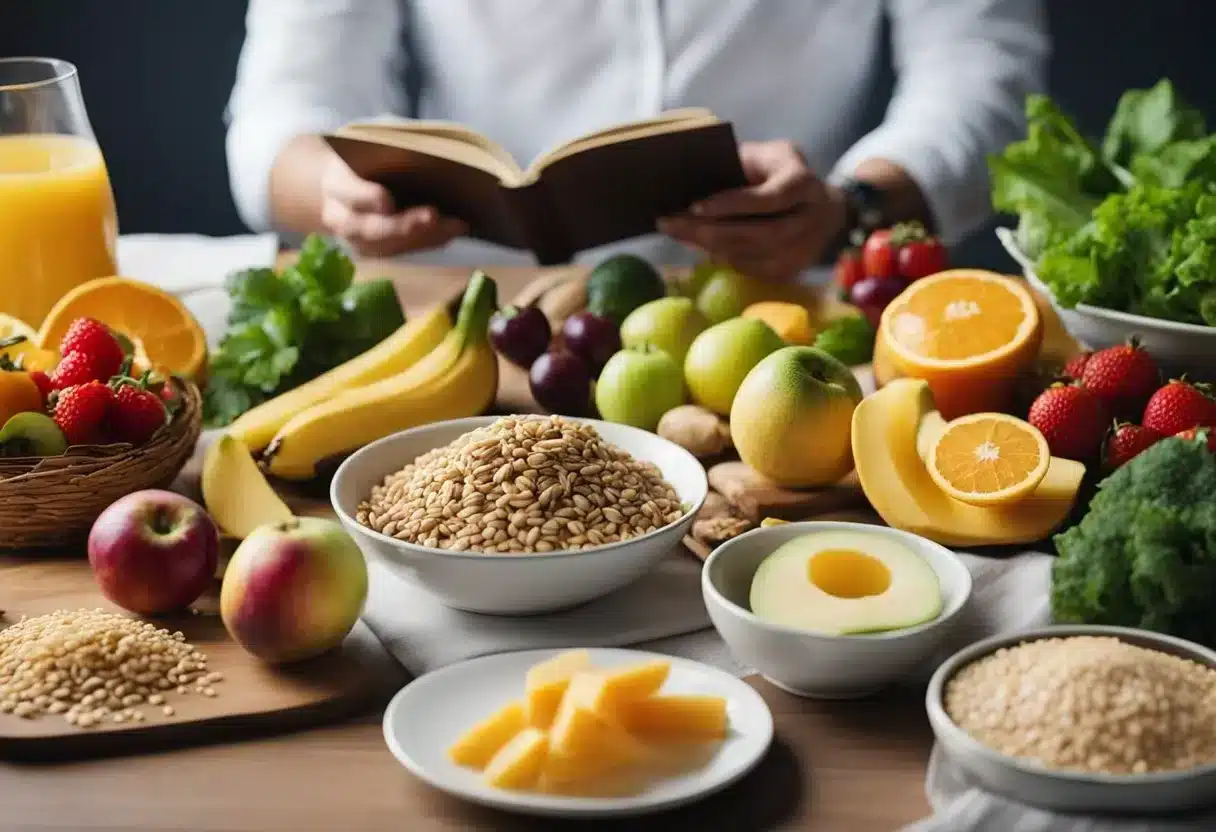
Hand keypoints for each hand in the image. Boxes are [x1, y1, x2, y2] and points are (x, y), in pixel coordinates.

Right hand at [319, 154, 467, 256]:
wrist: (344, 185)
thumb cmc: (362, 159)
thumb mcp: (366, 144)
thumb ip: (385, 146)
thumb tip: (419, 149)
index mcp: (335, 185)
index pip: (349, 192)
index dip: (366, 198)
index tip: (386, 200)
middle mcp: (342, 219)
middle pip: (372, 228)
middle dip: (403, 225)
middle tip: (432, 216)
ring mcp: (360, 241)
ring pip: (393, 245)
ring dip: (426, 236)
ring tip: (456, 225)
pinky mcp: (379, 252)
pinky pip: (405, 251)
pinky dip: (432, 240)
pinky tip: (454, 230)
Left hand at [658, 140, 846, 280]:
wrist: (823, 206)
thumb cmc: (780, 174)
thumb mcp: (763, 156)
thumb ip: (735, 165)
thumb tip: (688, 181)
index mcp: (804, 183)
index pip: (770, 198)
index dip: (733, 204)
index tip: (695, 206)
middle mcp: (812, 219)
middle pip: (761, 234)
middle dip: (711, 231)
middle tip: (670, 224)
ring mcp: (806, 249)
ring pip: (754, 256)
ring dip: (710, 247)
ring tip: (678, 233)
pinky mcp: (794, 270)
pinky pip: (753, 270)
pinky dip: (724, 259)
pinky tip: (702, 246)